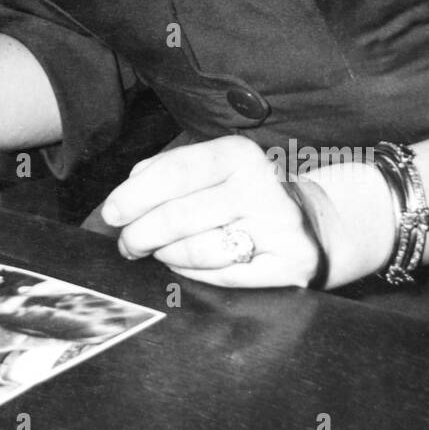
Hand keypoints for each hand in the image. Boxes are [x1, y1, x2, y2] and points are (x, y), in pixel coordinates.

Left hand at [100, 136, 324, 287]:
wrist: (316, 221)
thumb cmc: (249, 193)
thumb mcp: (217, 166)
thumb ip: (171, 169)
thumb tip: (129, 190)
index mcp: (240, 153)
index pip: (175, 172)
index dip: (135, 195)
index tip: (112, 213)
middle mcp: (263, 185)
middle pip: (179, 216)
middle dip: (140, 234)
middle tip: (127, 244)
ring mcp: (280, 227)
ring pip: (197, 250)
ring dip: (165, 255)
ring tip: (156, 252)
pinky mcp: (290, 265)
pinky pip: (223, 277)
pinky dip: (193, 274)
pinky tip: (183, 266)